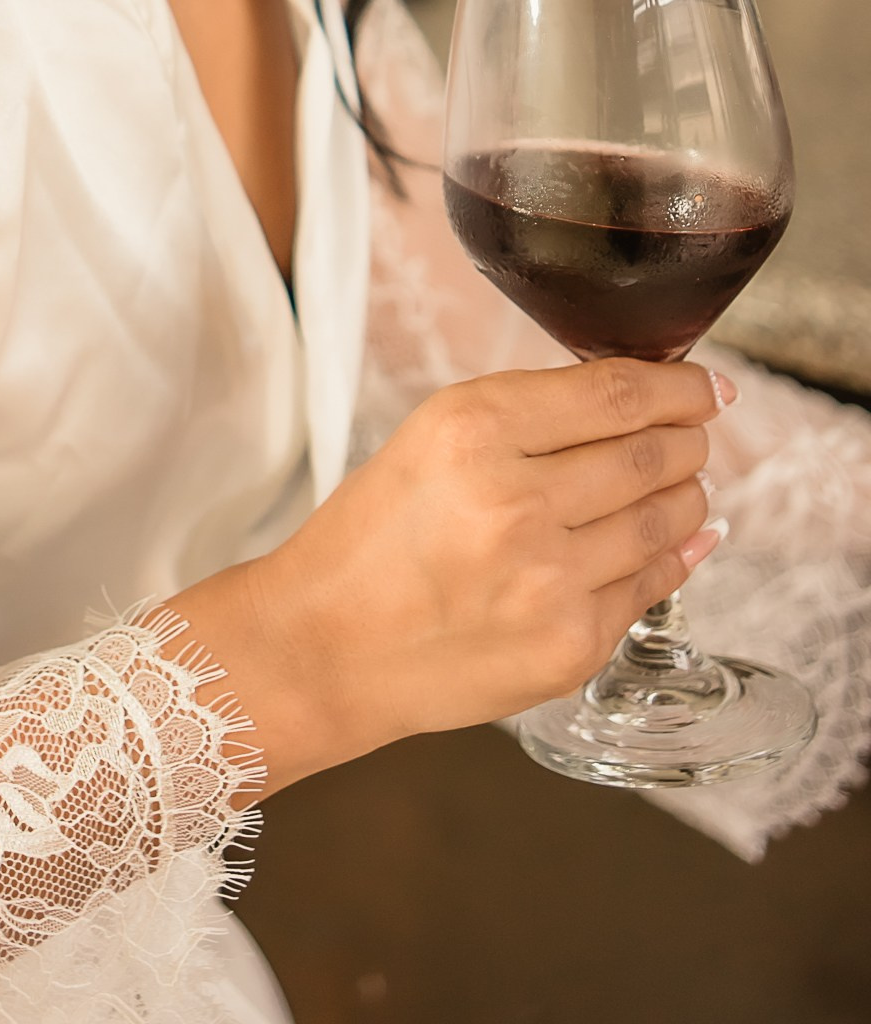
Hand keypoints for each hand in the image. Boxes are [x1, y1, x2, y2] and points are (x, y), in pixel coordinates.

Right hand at [166, 357, 726, 797]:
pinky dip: (672, 557)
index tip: (705, 385)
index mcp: (473, 430)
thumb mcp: (430, 438)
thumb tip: (635, 403)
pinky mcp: (569, 646)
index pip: (616, 393)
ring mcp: (549, 581)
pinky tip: (676, 542)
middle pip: (653, 453)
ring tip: (682, 485)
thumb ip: (527, 416)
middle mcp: (515, 501)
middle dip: (689, 439)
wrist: (326, 646)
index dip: (679, 385)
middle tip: (695, 432)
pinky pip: (649, 586)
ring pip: (666, 520)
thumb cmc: (373, 538)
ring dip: (686, 496)